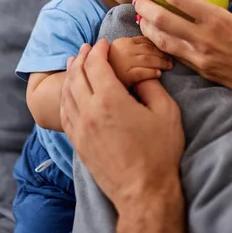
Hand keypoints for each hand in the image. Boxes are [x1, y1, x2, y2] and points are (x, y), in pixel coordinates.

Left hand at [61, 41, 184, 211]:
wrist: (144, 190)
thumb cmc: (159, 150)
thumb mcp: (166, 111)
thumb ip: (152, 86)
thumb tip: (142, 75)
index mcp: (111, 100)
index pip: (96, 65)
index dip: (99, 50)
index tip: (104, 42)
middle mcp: (89, 112)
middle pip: (77, 76)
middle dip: (81, 58)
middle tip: (87, 47)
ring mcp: (80, 129)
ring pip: (67, 94)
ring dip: (71, 74)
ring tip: (74, 63)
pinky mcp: (78, 143)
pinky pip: (65, 112)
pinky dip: (66, 96)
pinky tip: (71, 92)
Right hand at [109, 36, 172, 87]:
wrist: (96, 84)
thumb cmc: (111, 68)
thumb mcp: (119, 52)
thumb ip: (133, 46)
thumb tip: (153, 42)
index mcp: (122, 42)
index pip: (144, 41)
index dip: (157, 45)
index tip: (166, 49)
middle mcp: (123, 50)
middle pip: (148, 49)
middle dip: (162, 54)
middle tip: (171, 59)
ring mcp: (124, 62)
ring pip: (148, 59)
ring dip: (161, 62)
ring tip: (169, 66)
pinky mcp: (126, 76)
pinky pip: (143, 72)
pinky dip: (152, 72)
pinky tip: (158, 74)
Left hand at [135, 0, 231, 102]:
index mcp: (218, 20)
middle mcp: (204, 39)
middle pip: (162, 20)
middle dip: (144, 6)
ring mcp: (200, 57)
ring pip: (162, 40)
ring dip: (146, 26)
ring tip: (141, 15)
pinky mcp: (201, 71)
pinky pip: (173, 55)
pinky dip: (160, 43)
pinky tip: (156, 36)